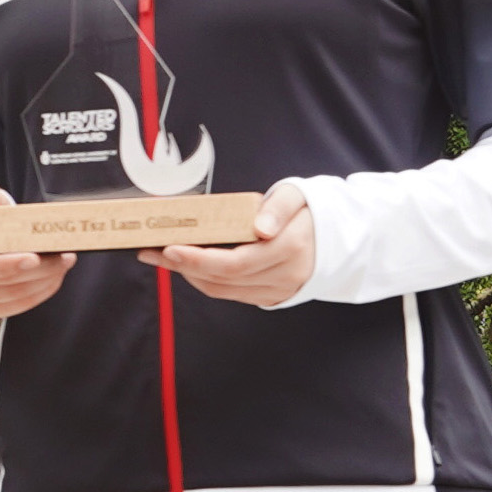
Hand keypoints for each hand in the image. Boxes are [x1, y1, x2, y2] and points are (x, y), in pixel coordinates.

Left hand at [152, 177, 316, 306]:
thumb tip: (260, 227)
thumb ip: (278, 208)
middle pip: (222, 280)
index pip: (234, 263)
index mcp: (290, 248)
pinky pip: (232, 294)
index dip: (199, 259)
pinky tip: (188, 265)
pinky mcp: (273, 297)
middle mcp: (285, 276)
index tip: (169, 248)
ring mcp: (279, 290)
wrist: (342, 236)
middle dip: (182, 267)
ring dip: (189, 275)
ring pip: (223, 291)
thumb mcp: (298, 195)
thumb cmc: (312, 210)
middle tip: (150, 251)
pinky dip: (207, 281)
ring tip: (161, 257)